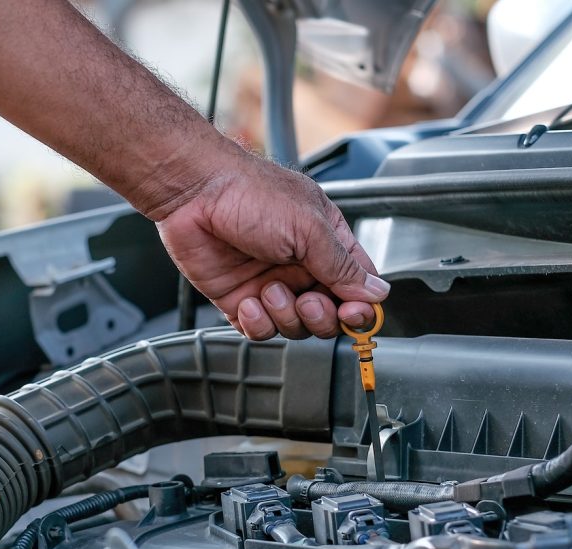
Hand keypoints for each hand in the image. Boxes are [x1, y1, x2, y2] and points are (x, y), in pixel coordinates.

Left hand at [154, 150, 389, 339]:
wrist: (194, 194)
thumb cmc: (250, 194)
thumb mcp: (308, 228)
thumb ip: (342, 266)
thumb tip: (376, 294)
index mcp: (326, 243)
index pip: (357, 287)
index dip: (360, 307)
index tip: (353, 314)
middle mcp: (301, 267)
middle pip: (328, 316)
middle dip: (321, 317)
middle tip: (308, 301)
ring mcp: (270, 285)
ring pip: (295, 328)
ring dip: (285, 316)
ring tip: (269, 289)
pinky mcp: (240, 300)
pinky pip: (260, 331)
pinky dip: (258, 324)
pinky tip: (249, 302)